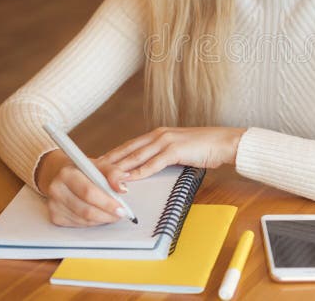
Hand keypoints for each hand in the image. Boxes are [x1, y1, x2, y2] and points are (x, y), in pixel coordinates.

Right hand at [35, 149, 128, 226]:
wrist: (59, 173)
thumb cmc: (81, 170)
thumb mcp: (98, 165)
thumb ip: (113, 173)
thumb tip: (122, 188)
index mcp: (67, 173)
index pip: (89, 192)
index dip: (107, 203)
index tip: (121, 208)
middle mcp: (57, 189)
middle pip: (86, 209)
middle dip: (107, 214)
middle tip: (120, 214)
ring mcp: (54, 204)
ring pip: (83, 220)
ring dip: (101, 220)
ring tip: (112, 214)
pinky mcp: (54, 216)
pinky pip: (77, 224)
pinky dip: (92, 222)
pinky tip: (99, 216)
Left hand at [100, 127, 246, 181]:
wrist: (225, 142)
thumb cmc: (204, 148)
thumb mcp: (178, 151)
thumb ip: (161, 157)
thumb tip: (146, 170)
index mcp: (157, 135)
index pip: (128, 146)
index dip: (110, 156)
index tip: (94, 165)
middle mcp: (158, 135)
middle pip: (126, 150)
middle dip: (107, 162)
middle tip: (89, 172)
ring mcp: (166, 141)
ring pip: (135, 156)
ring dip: (118, 169)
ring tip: (102, 178)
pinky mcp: (175, 150)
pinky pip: (153, 163)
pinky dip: (139, 172)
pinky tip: (129, 180)